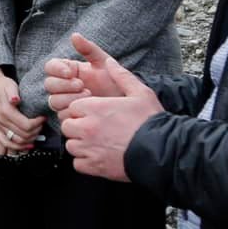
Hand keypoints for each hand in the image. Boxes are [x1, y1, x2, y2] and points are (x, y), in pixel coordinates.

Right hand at [0, 66, 41, 151]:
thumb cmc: (2, 86)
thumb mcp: (9, 85)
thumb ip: (12, 92)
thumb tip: (15, 99)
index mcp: (5, 111)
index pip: (26, 125)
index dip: (38, 123)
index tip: (43, 117)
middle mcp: (0, 121)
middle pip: (24, 135)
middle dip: (36, 131)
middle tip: (41, 124)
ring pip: (17, 141)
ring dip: (30, 139)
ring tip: (36, 132)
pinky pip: (7, 143)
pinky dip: (18, 147)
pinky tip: (27, 144)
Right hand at [43, 32, 144, 112]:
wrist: (126, 104)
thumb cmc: (116, 82)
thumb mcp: (104, 63)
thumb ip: (88, 49)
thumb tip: (74, 35)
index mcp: (69, 71)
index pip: (50, 67)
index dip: (57, 69)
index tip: (70, 72)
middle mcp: (64, 86)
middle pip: (49, 84)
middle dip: (63, 85)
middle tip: (81, 85)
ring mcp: (66, 102)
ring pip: (53, 101)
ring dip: (68, 98)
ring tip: (88, 95)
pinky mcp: (71, 117)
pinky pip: (62, 115)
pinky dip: (72, 111)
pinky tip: (87, 109)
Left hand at [59, 67, 163, 181]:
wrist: (160, 151)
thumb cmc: (150, 121)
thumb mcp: (140, 93)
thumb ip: (121, 76)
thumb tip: (109, 62)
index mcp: (94, 108)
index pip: (72, 107)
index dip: (82, 111)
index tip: (93, 115)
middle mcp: (86, 127)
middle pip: (68, 126)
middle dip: (78, 127)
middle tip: (94, 129)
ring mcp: (88, 148)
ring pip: (71, 145)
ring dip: (80, 144)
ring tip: (97, 143)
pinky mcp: (93, 166)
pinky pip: (78, 164)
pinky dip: (85, 162)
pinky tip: (99, 157)